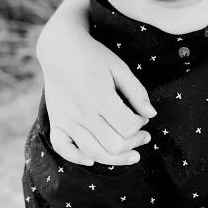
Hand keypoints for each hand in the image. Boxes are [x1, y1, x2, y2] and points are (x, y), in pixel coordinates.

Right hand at [38, 24, 154, 166]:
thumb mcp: (119, 68)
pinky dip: (78, 158)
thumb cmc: (93, 56)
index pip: (128, 126)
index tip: (142, 118)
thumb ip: (136, 92)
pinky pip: (63, 149)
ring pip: (94, 153)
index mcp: (100, 98)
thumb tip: (151, 114)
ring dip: (116, 158)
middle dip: (134, 144)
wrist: (59, 48)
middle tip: (144, 137)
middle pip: (114, 145)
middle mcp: (83, 113)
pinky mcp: (56, 122)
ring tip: (131, 154)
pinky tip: (93, 158)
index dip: (141, 126)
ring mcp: (67, 120)